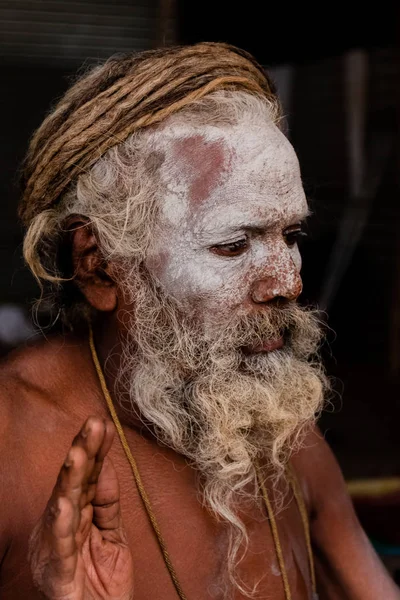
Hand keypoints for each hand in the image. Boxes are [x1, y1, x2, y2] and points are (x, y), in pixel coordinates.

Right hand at [29, 416, 133, 599]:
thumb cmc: (101, 583)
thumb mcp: (113, 536)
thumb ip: (109, 503)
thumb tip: (108, 465)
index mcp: (77, 516)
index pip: (88, 477)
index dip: (97, 451)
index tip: (107, 425)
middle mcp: (64, 526)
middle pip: (74, 483)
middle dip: (84, 452)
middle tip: (93, 424)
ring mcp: (58, 547)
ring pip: (64, 505)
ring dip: (70, 479)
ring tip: (77, 453)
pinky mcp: (57, 572)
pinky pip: (60, 546)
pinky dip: (60, 524)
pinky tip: (63, 503)